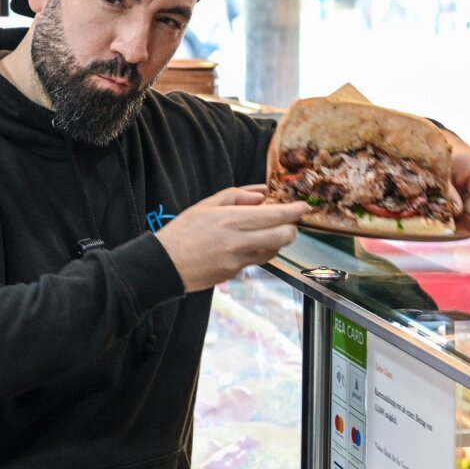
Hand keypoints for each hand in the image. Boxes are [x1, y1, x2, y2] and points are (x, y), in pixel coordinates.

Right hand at [156, 186, 307, 292]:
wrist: (165, 264)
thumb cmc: (183, 231)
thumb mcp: (205, 205)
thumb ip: (236, 196)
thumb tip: (261, 195)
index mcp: (230, 219)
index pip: (275, 215)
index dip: (294, 211)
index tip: (303, 207)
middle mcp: (239, 241)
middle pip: (283, 236)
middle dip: (291, 228)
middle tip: (288, 222)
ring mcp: (239, 260)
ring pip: (274, 250)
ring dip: (277, 241)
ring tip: (267, 232)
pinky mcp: (236, 273)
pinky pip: (258, 261)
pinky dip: (261, 251)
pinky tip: (250, 245)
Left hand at [443, 130, 469, 234]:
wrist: (436, 140)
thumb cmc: (443, 149)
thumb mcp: (443, 166)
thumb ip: (448, 188)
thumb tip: (457, 212)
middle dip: (467, 222)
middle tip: (448, 231)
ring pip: (468, 212)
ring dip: (456, 219)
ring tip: (439, 222)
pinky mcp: (462, 193)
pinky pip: (460, 208)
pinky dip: (451, 214)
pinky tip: (439, 217)